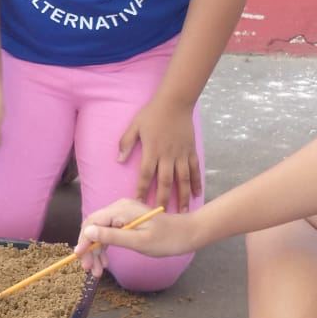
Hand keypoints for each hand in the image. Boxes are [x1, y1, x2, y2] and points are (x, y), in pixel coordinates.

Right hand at [74, 198, 202, 273]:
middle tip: (89, 270)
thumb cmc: (165, 239)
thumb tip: (87, 232)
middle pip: (94, 227)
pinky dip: (105, 248)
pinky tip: (105, 262)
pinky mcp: (126, 221)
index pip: (93, 222)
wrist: (185, 235)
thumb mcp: (138, 241)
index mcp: (121, 209)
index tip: (79, 257)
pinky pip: (109, 233)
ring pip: (100, 232)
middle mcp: (119, 208)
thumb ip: (112, 236)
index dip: (83, 240)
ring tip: (96, 271)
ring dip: (96, 251)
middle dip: (90, 249)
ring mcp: (122, 214)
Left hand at [118, 96, 200, 211]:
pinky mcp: (191, 151)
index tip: (139, 203)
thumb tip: (119, 160)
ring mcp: (181, 154)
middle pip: (165, 182)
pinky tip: (197, 193)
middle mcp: (167, 155)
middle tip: (162, 216)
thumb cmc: (152, 113)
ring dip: (183, 196)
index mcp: (152, 151)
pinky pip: (194, 169)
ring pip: (182, 179)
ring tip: (183, 211)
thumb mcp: (135, 126)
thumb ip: (126, 143)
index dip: (142, 190)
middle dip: (163, 200)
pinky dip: (196, 182)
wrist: (175, 102)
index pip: (145, 175)